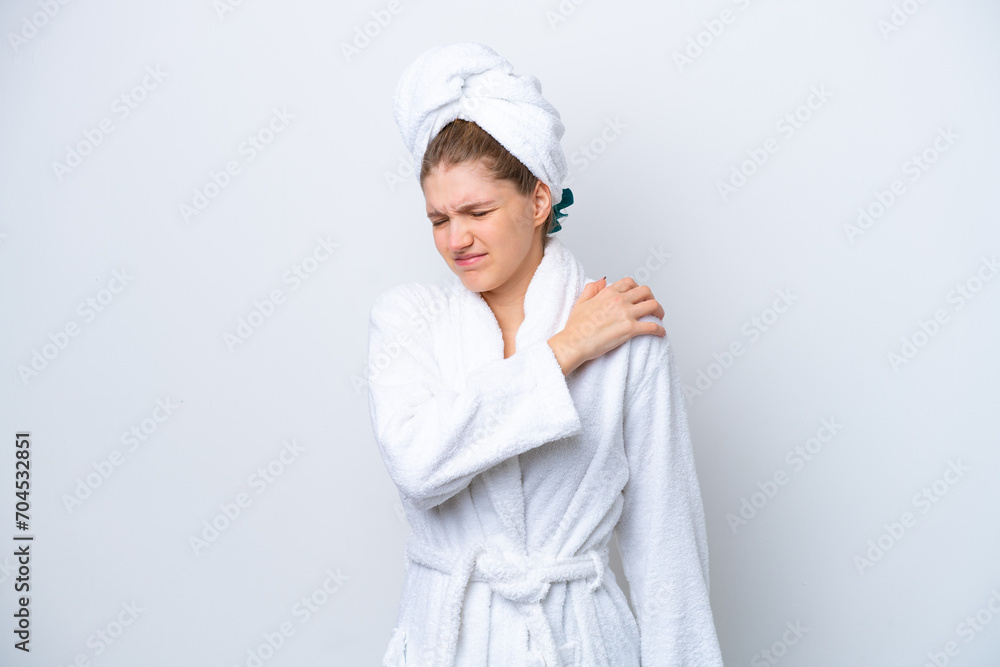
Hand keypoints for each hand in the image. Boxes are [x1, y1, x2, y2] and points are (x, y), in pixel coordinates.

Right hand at [548, 276, 665, 375]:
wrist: (574, 343)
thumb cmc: (576, 327)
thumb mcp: (581, 302)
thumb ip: (592, 288)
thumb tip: (603, 280)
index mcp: (608, 292)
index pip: (630, 282)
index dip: (637, 288)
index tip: (638, 296)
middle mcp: (619, 300)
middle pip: (646, 291)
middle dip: (651, 297)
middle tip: (651, 307)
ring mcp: (626, 314)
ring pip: (653, 305)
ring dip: (659, 311)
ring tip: (659, 318)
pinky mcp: (630, 329)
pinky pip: (652, 326)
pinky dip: (660, 330)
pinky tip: (661, 333)